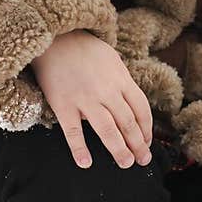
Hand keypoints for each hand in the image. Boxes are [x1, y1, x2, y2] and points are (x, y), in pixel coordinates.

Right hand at [31, 29, 153, 169]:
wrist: (54, 38)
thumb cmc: (84, 49)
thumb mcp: (111, 59)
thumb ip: (121, 81)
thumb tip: (128, 105)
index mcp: (121, 79)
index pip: (141, 109)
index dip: (147, 129)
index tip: (147, 142)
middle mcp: (106, 90)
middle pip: (127, 123)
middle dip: (138, 144)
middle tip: (143, 160)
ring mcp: (84, 98)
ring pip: (107, 130)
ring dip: (118, 149)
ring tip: (126, 163)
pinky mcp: (63, 104)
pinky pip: (72, 131)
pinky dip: (79, 149)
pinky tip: (85, 163)